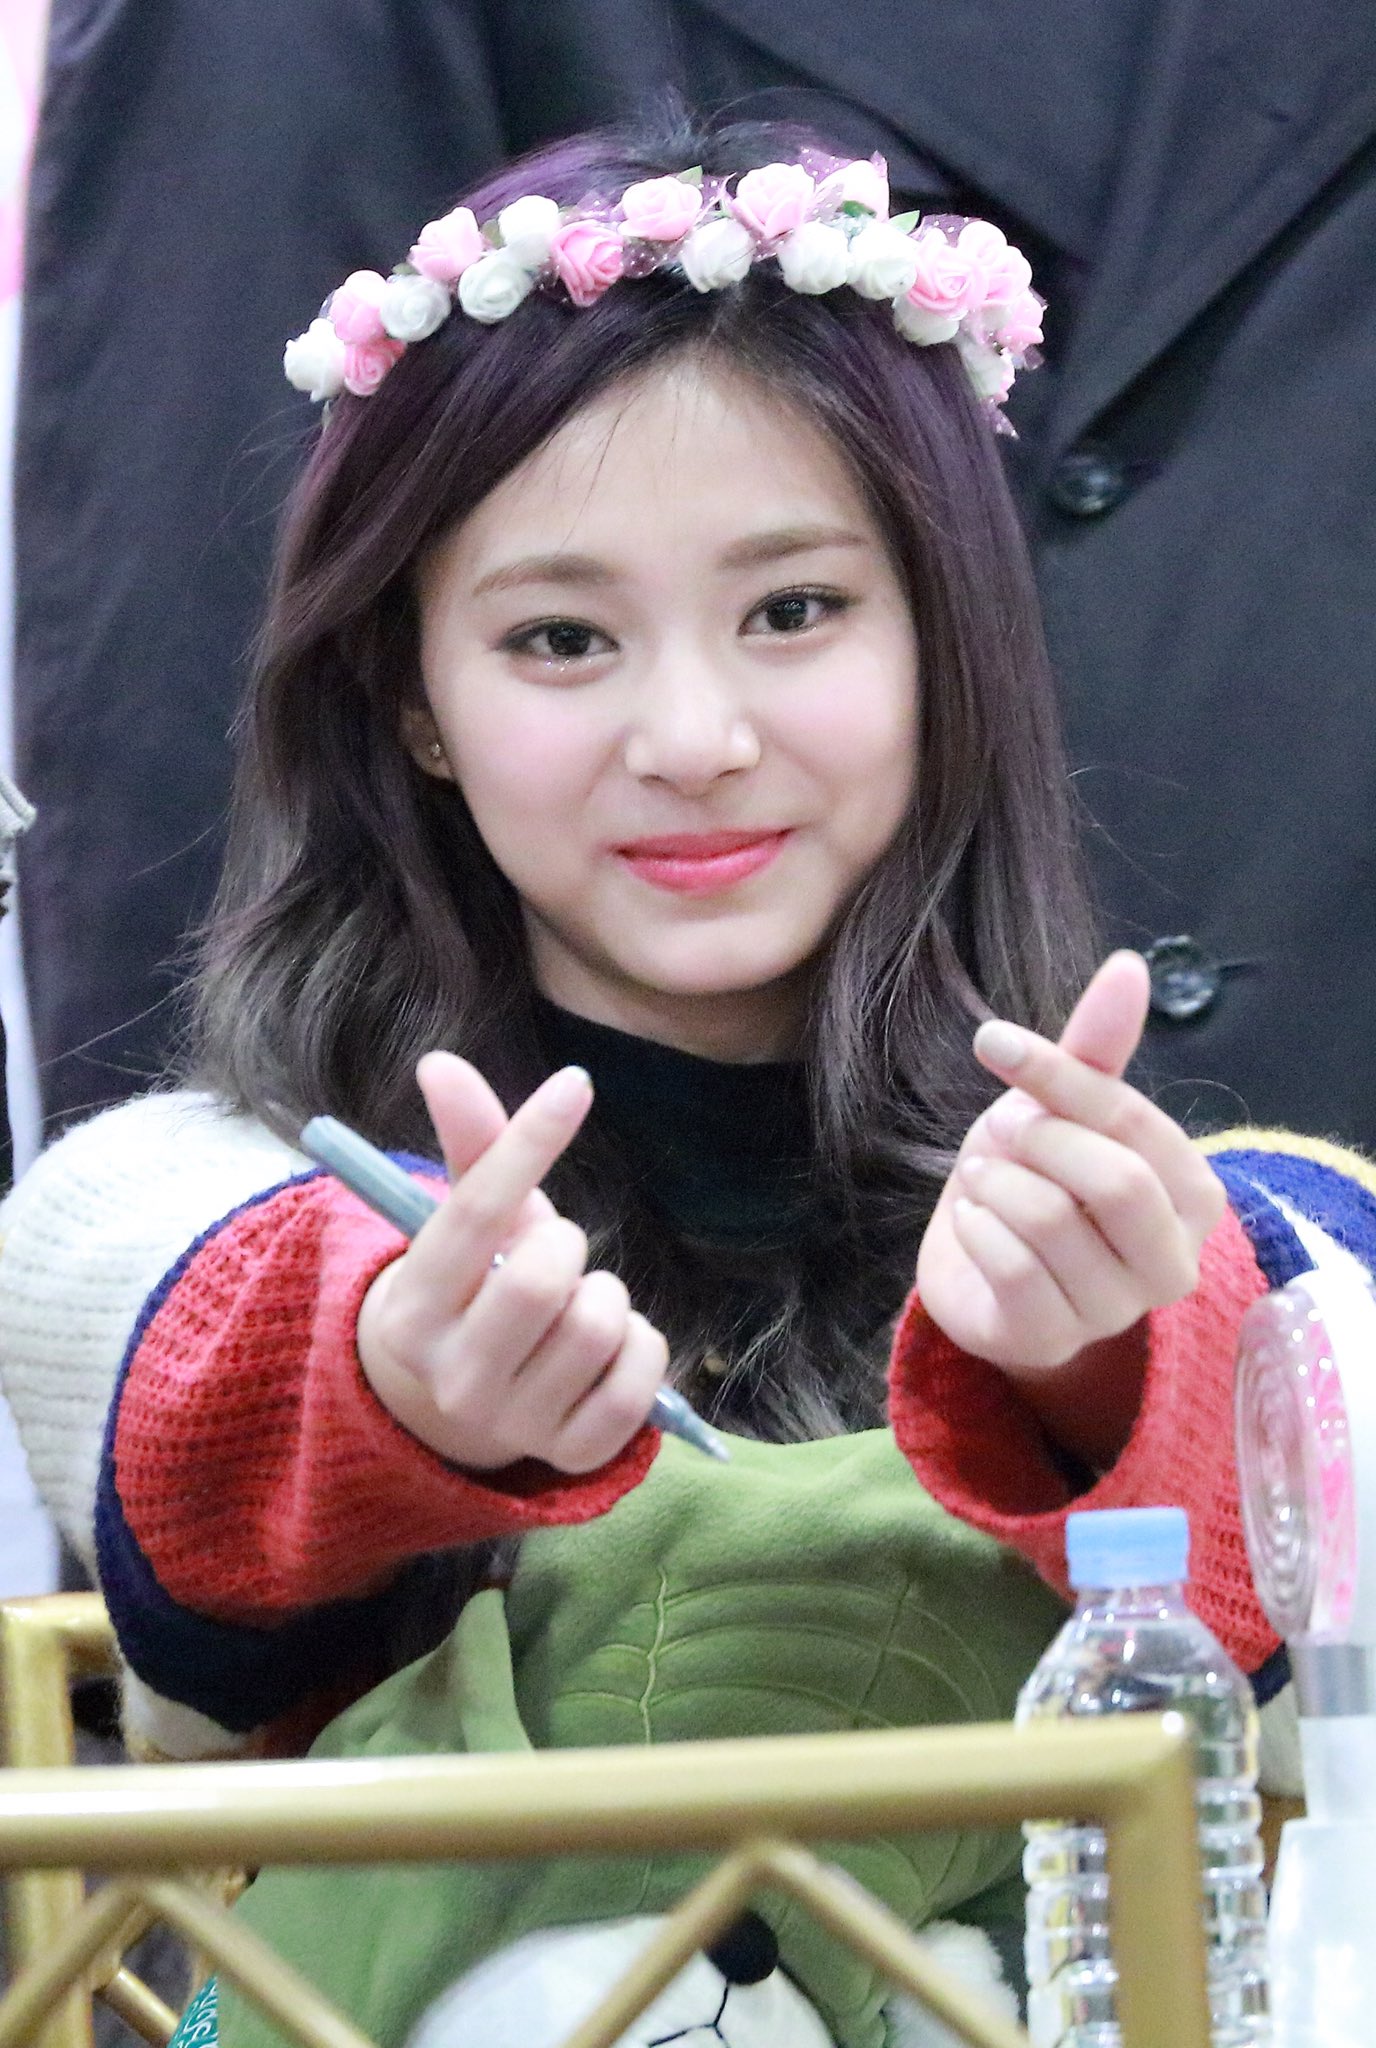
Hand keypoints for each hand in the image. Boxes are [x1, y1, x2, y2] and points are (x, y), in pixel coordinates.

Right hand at [356, 1053, 668, 1473]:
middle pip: (542, 1280)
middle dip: (569, 1244)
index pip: (474, 1213)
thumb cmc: (481, 1287)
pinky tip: (612, 1347)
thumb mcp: (470, 1222)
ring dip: (608, 1296)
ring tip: (580, 1303)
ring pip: (598, 1326)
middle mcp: (453, 1377)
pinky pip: (641, 1381)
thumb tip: (440, 1061)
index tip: (575, 1084)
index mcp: (416, 1308)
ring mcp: (512, 1424)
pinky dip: (644, 1345)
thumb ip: (469, 1145)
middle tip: (558, 1253)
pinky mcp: (574, 1454)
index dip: (528, 1141)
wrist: (471, 1403)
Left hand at [915, 952, 1226, 1379]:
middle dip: (1040, 1139)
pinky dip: (977, 1226)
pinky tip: (972, 1217)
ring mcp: (1113, 1312)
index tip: (994, 1042)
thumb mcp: (1063, 1108)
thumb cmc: (1038, 1178)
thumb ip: (1098, 1048)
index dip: (1061, 1077)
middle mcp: (1171, 1263)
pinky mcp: (1049, 1339)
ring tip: (982, 1172)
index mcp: (1193, 1196)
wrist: (980, 1269)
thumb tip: (1130, 965)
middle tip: (998, 1125)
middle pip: (1117, 1184)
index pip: (1135, 1124)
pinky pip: (1011, 1269)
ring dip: (997, 1182)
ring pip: (1053, 1224)